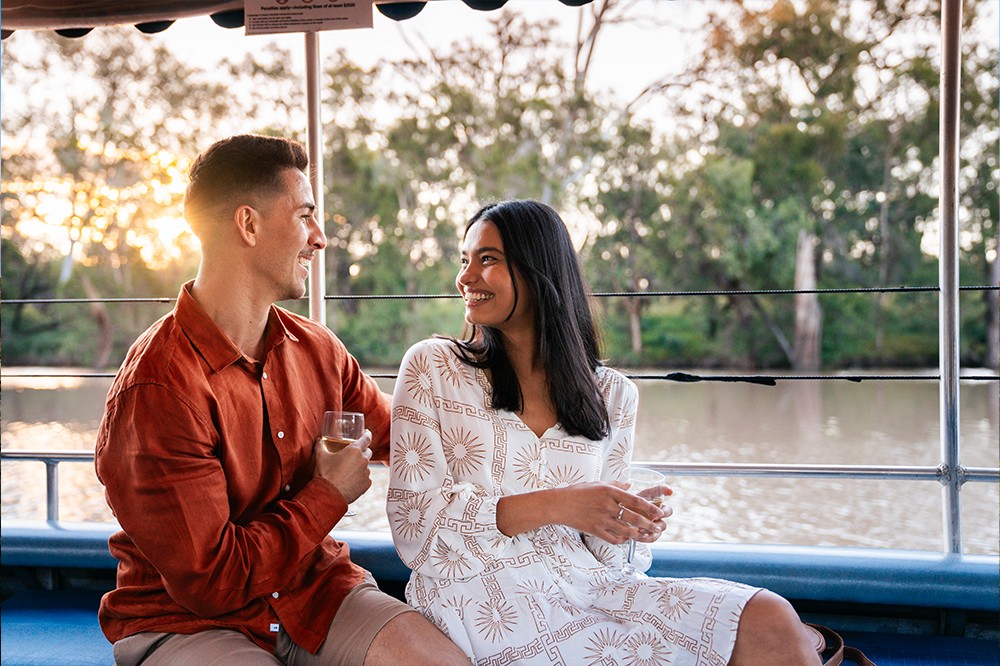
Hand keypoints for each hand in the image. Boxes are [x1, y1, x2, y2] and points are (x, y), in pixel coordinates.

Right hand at [313, 430, 372, 504]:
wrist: (328, 494)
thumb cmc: (325, 474)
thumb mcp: (320, 457)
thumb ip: (320, 446)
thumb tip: (318, 441)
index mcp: (354, 450)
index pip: (366, 438)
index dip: (367, 434)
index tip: (367, 432)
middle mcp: (363, 460)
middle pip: (368, 452)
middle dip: (362, 451)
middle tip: (353, 454)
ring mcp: (366, 473)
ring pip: (366, 466)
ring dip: (360, 466)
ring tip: (348, 471)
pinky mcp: (366, 484)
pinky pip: (365, 478)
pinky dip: (360, 478)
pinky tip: (350, 481)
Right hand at [555, 482, 670, 544]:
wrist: (560, 504)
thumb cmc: (578, 492)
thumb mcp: (598, 483)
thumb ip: (616, 485)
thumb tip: (630, 485)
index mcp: (609, 491)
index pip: (635, 500)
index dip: (650, 507)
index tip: (659, 512)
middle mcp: (607, 505)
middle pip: (633, 517)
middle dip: (648, 524)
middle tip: (656, 527)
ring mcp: (601, 519)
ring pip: (626, 530)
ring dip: (637, 534)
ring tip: (644, 535)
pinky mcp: (595, 530)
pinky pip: (613, 538)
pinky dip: (622, 540)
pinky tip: (626, 539)